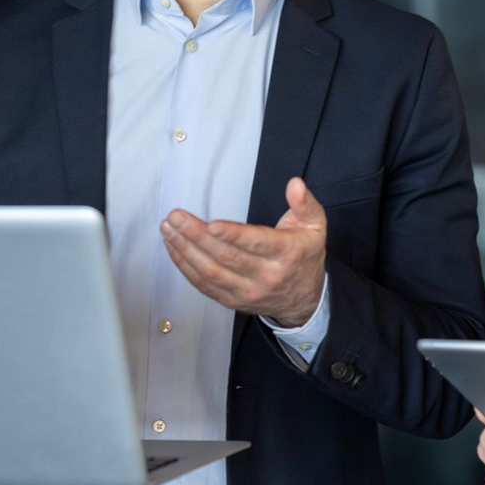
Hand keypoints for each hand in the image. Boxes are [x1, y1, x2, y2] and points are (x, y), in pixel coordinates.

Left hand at [160, 177, 326, 327]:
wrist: (304, 299)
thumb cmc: (304, 256)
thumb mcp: (315, 226)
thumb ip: (304, 203)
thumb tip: (294, 184)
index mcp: (287, 253)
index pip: (257, 244)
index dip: (233, 235)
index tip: (211, 225)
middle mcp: (266, 276)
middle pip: (227, 257)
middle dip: (197, 236)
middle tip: (176, 218)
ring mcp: (247, 291)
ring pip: (211, 272)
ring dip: (185, 250)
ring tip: (169, 229)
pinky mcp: (232, 300)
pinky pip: (204, 285)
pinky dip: (185, 266)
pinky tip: (174, 248)